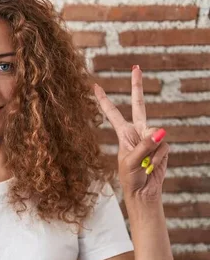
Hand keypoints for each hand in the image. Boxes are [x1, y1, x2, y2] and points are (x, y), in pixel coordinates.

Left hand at [93, 65, 168, 201]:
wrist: (143, 192)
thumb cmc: (131, 178)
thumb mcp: (132, 161)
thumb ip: (145, 145)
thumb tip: (160, 130)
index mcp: (123, 134)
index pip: (113, 113)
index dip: (104, 100)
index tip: (94, 86)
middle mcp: (137, 132)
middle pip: (139, 105)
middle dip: (138, 87)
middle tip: (136, 67)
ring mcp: (151, 138)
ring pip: (156, 133)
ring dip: (152, 150)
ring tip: (145, 163)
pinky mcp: (163, 146)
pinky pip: (164, 145)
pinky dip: (159, 157)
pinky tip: (153, 165)